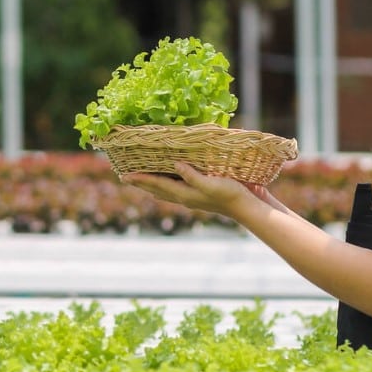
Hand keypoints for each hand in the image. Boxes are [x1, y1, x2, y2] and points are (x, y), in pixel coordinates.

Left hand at [121, 162, 253, 216]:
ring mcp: (191, 196)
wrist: (247, 207)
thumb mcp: (211, 184)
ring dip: (150, 184)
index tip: (124, 175)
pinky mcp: (199, 193)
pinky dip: (165, 183)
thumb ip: (192, 175)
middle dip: (141, 183)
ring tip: (140, 179)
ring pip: (164, 190)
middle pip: (156, 189)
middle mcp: (184, 196)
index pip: (157, 184)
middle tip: (125, 177)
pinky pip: (174, 189)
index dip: (140, 179)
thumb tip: (175, 164)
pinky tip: (168, 179)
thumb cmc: (230, 195)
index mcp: (184, 194)